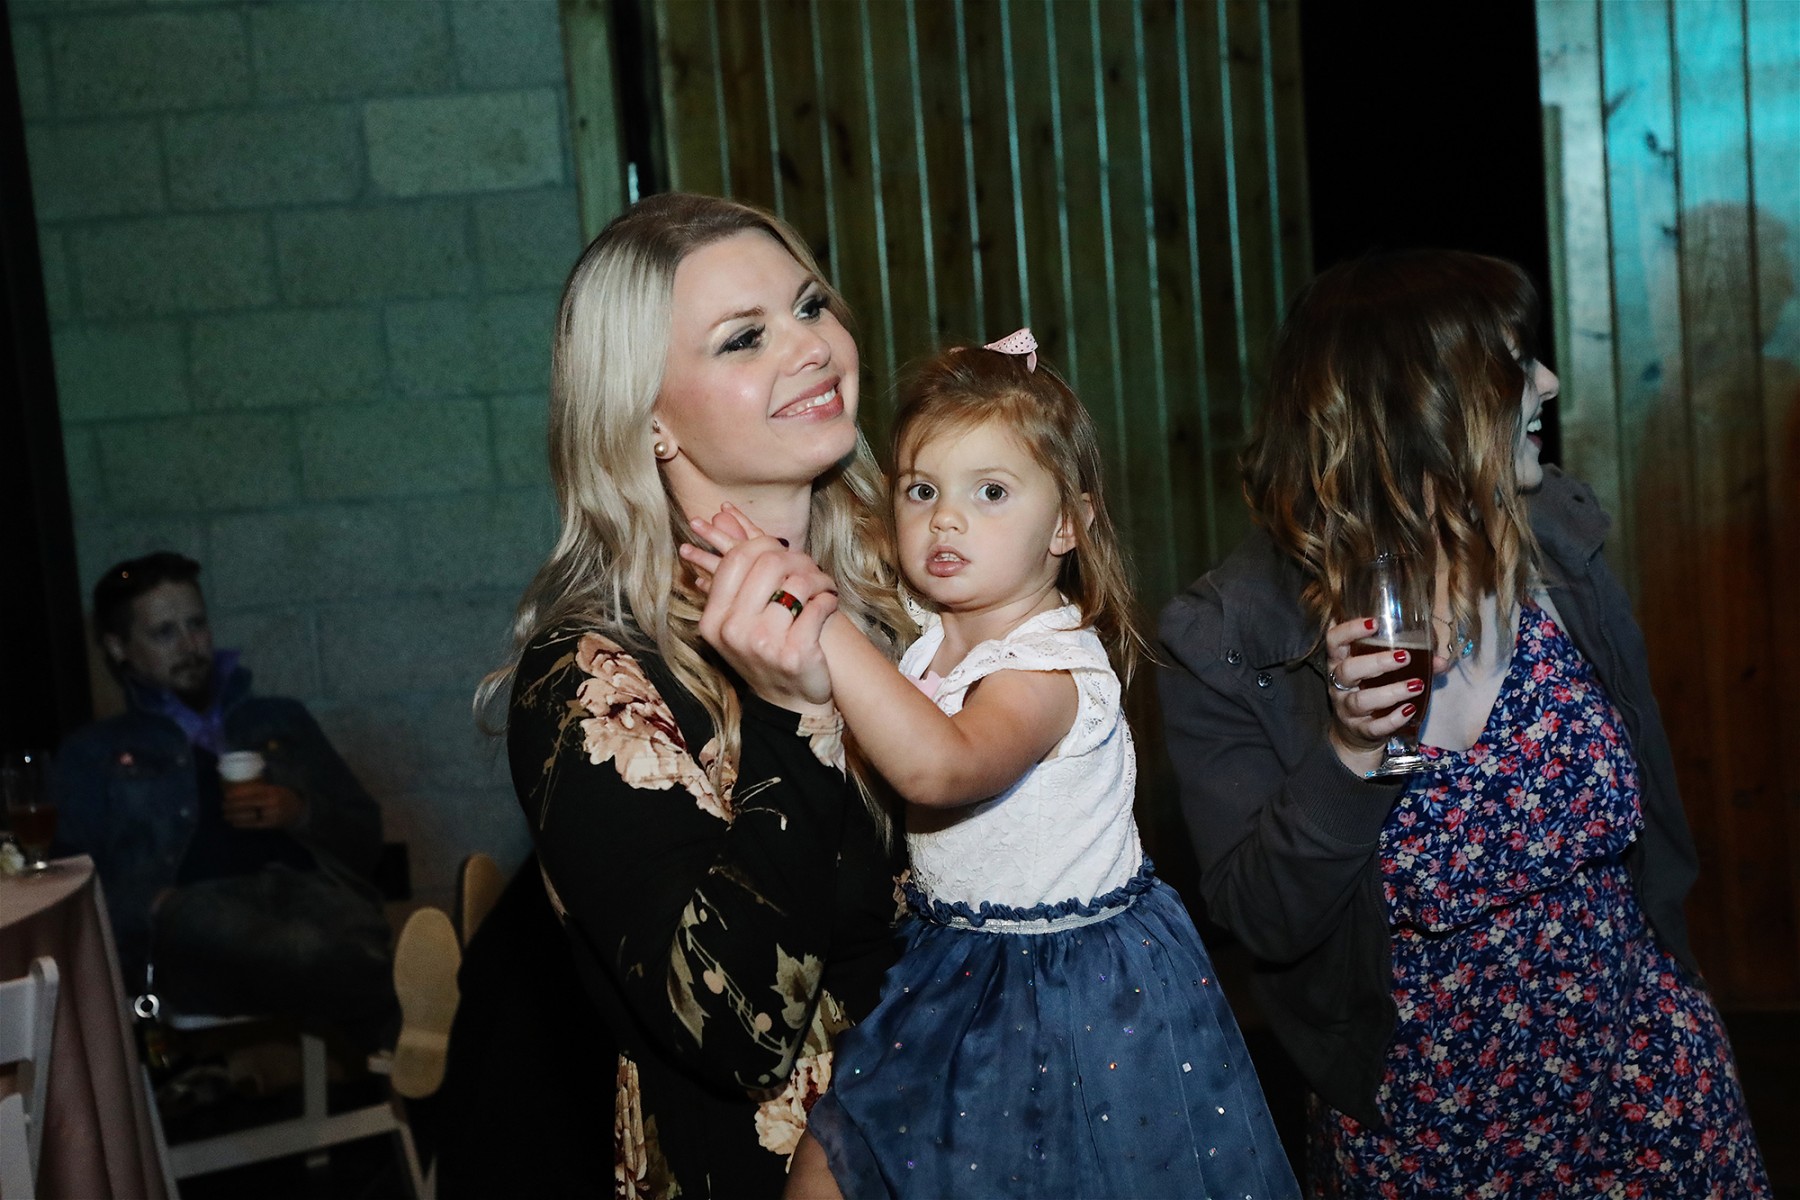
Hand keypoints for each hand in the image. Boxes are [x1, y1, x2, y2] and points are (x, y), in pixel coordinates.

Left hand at [221, 780, 306, 829]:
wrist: (299, 811)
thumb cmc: (282, 797)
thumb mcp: (274, 789)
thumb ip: (259, 790)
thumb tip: (236, 790)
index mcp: (273, 790)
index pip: (252, 790)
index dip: (238, 793)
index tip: (226, 795)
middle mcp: (272, 801)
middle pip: (249, 803)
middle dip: (234, 805)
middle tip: (223, 805)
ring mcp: (272, 814)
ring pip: (250, 814)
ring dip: (235, 815)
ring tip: (225, 815)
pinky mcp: (271, 824)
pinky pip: (254, 824)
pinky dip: (242, 824)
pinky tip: (234, 822)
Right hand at [679, 504, 839, 712]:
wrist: (790, 700)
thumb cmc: (766, 650)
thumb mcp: (737, 620)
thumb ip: (731, 575)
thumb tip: (720, 518)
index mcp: (714, 620)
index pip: (737, 559)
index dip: (762, 544)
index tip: (781, 549)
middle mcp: (734, 631)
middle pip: (768, 564)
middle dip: (795, 558)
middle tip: (808, 565)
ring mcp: (764, 644)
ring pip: (797, 583)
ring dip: (818, 578)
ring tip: (823, 584)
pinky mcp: (796, 654)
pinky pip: (819, 606)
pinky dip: (829, 599)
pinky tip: (829, 602)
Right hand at [1323, 616, 1428, 775]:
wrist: (1355, 734)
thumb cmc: (1370, 691)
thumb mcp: (1380, 673)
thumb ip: (1411, 663)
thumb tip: (1441, 661)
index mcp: (1340, 662)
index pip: (1334, 641)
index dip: (1350, 630)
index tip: (1374, 623)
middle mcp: (1339, 685)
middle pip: (1347, 670)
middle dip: (1375, 662)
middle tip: (1404, 657)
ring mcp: (1347, 709)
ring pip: (1361, 701)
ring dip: (1390, 692)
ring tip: (1417, 685)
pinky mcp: (1359, 730)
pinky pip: (1374, 727)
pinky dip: (1393, 719)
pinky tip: (1409, 710)